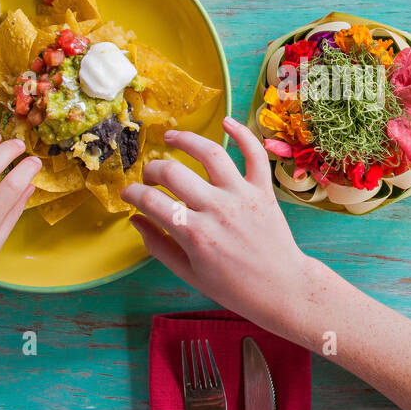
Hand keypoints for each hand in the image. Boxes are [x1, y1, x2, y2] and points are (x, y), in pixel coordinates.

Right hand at [121, 118, 312, 326]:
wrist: (280, 287)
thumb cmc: (233, 286)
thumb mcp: (189, 273)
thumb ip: (158, 246)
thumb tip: (135, 220)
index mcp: (195, 234)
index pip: (151, 201)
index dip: (132, 194)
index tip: (129, 194)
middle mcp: (217, 209)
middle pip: (173, 173)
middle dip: (152, 170)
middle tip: (149, 177)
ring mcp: (242, 196)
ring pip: (211, 153)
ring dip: (186, 140)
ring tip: (171, 138)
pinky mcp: (263, 190)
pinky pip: (254, 154)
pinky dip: (242, 133)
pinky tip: (226, 122)